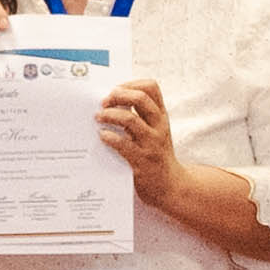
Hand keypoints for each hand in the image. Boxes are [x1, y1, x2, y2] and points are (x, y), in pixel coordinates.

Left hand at [96, 76, 181, 195]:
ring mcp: (151, 144)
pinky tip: (102, 136)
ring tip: (99, 117)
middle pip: (140, 98)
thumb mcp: (155, 131)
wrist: (170, 186)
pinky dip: (109, 137)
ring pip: (129, 119)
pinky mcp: (142, 161)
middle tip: (104, 102)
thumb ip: (140, 116)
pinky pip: (123, 145)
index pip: (151, 87)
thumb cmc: (157, 155)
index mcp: (161, 116)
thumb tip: (111, 101)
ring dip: (109, 115)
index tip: (115, 90)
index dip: (131, 84)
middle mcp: (159, 126)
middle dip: (118, 96)